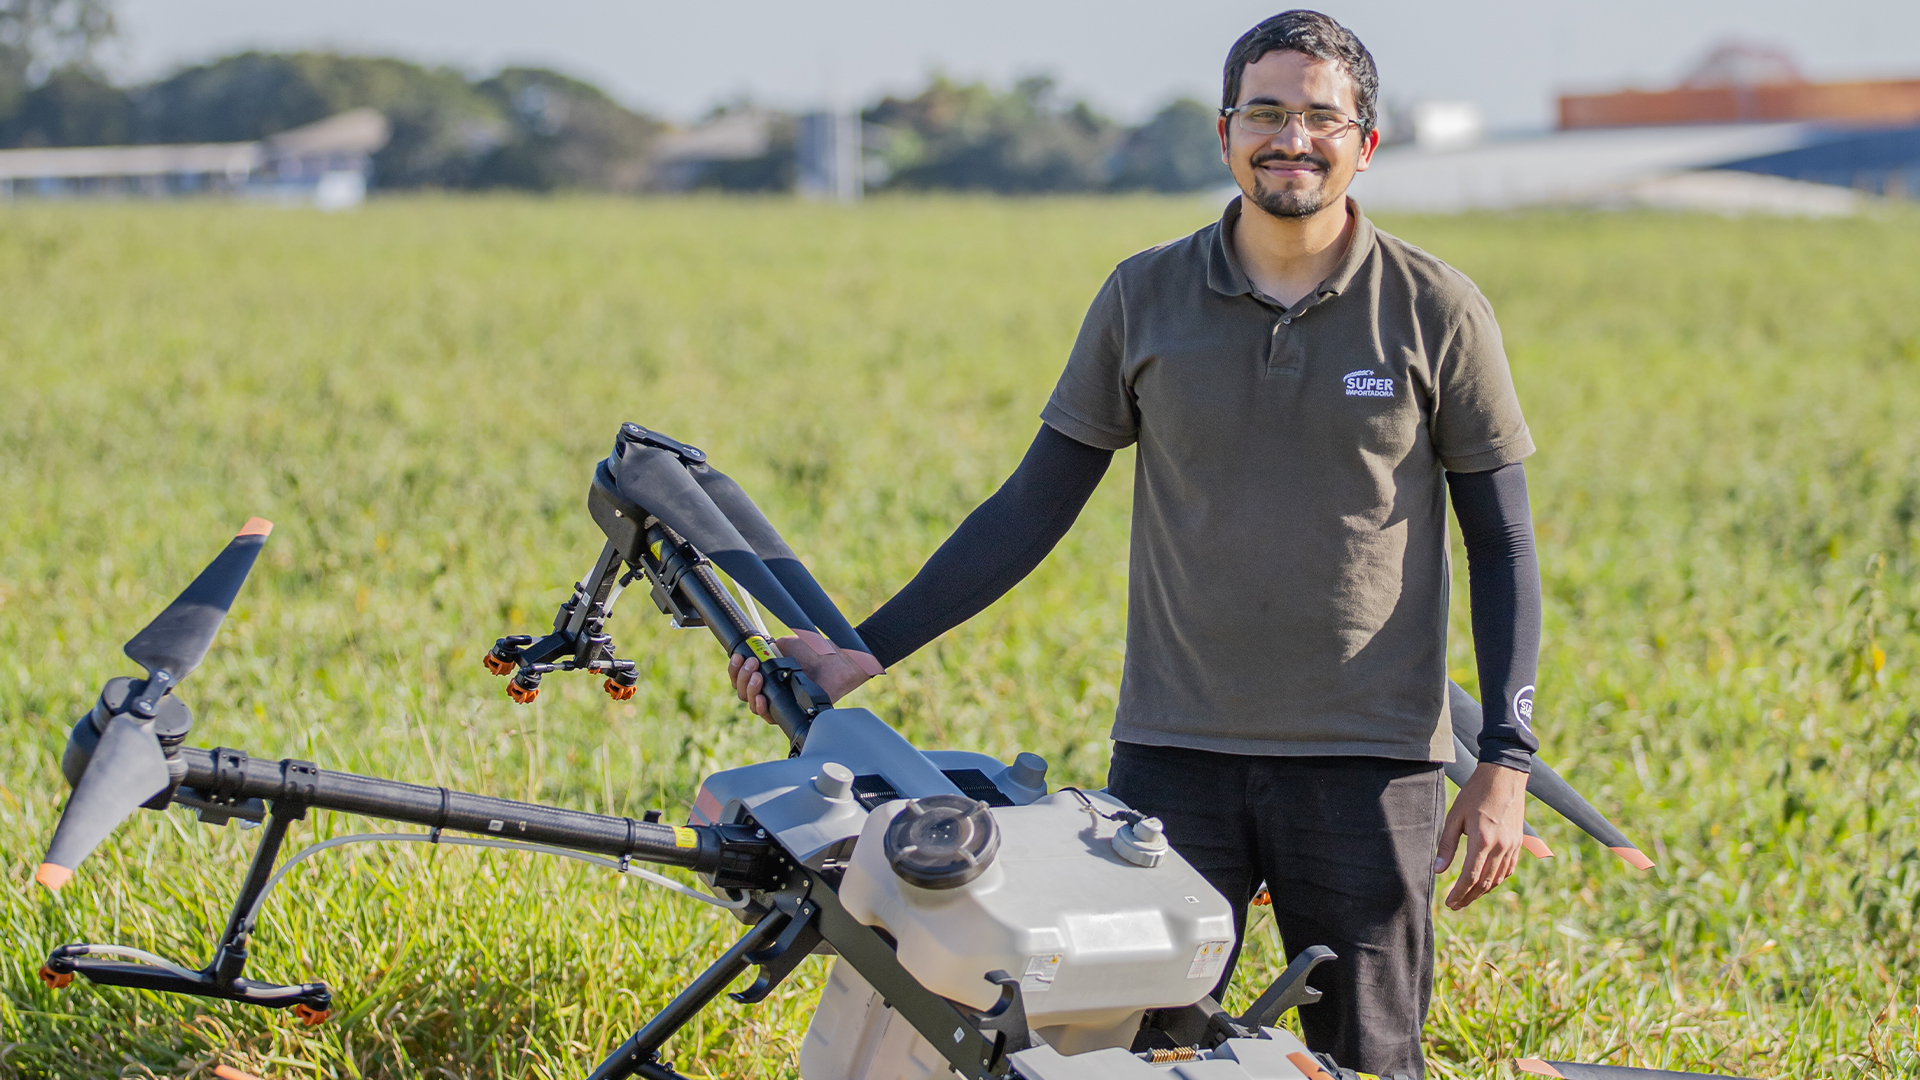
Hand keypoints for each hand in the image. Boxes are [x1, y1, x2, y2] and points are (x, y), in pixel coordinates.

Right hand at [727, 635, 873, 722]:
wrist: (836, 658)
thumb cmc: (814, 650)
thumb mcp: (784, 644)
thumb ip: (765, 649)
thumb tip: (749, 651)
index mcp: (768, 674)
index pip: (743, 678)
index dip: (735, 670)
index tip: (738, 657)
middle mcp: (772, 689)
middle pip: (743, 693)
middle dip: (742, 677)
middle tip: (751, 664)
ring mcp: (781, 702)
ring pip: (753, 705)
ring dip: (749, 689)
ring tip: (758, 675)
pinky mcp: (791, 712)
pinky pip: (770, 717)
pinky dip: (761, 707)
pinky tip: (762, 697)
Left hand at [1433, 761, 1527, 910]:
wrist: (1504, 777)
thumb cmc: (1475, 793)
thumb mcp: (1455, 816)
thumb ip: (1447, 844)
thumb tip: (1438, 870)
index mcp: (1482, 840)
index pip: (1470, 877)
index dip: (1459, 894)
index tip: (1448, 903)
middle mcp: (1500, 847)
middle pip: (1484, 883)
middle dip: (1468, 898)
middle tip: (1454, 906)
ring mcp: (1512, 846)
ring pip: (1497, 879)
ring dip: (1481, 892)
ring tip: (1467, 898)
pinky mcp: (1518, 843)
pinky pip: (1508, 869)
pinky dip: (1496, 880)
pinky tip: (1485, 883)